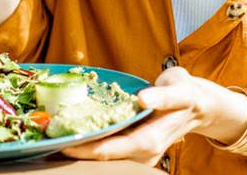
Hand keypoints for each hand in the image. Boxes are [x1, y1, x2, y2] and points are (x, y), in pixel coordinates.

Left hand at [61, 67, 246, 167]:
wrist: (197, 104)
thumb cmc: (185, 94)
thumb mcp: (179, 90)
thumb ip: (163, 96)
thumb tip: (143, 99)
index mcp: (150, 141)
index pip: (111, 150)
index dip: (87, 148)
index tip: (65, 140)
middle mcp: (143, 153)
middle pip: (102, 156)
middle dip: (77, 149)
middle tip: (49, 137)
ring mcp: (138, 154)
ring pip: (104, 154)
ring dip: (80, 147)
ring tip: (55, 134)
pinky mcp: (133, 148)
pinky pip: (109, 147)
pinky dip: (91, 141)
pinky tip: (74, 131)